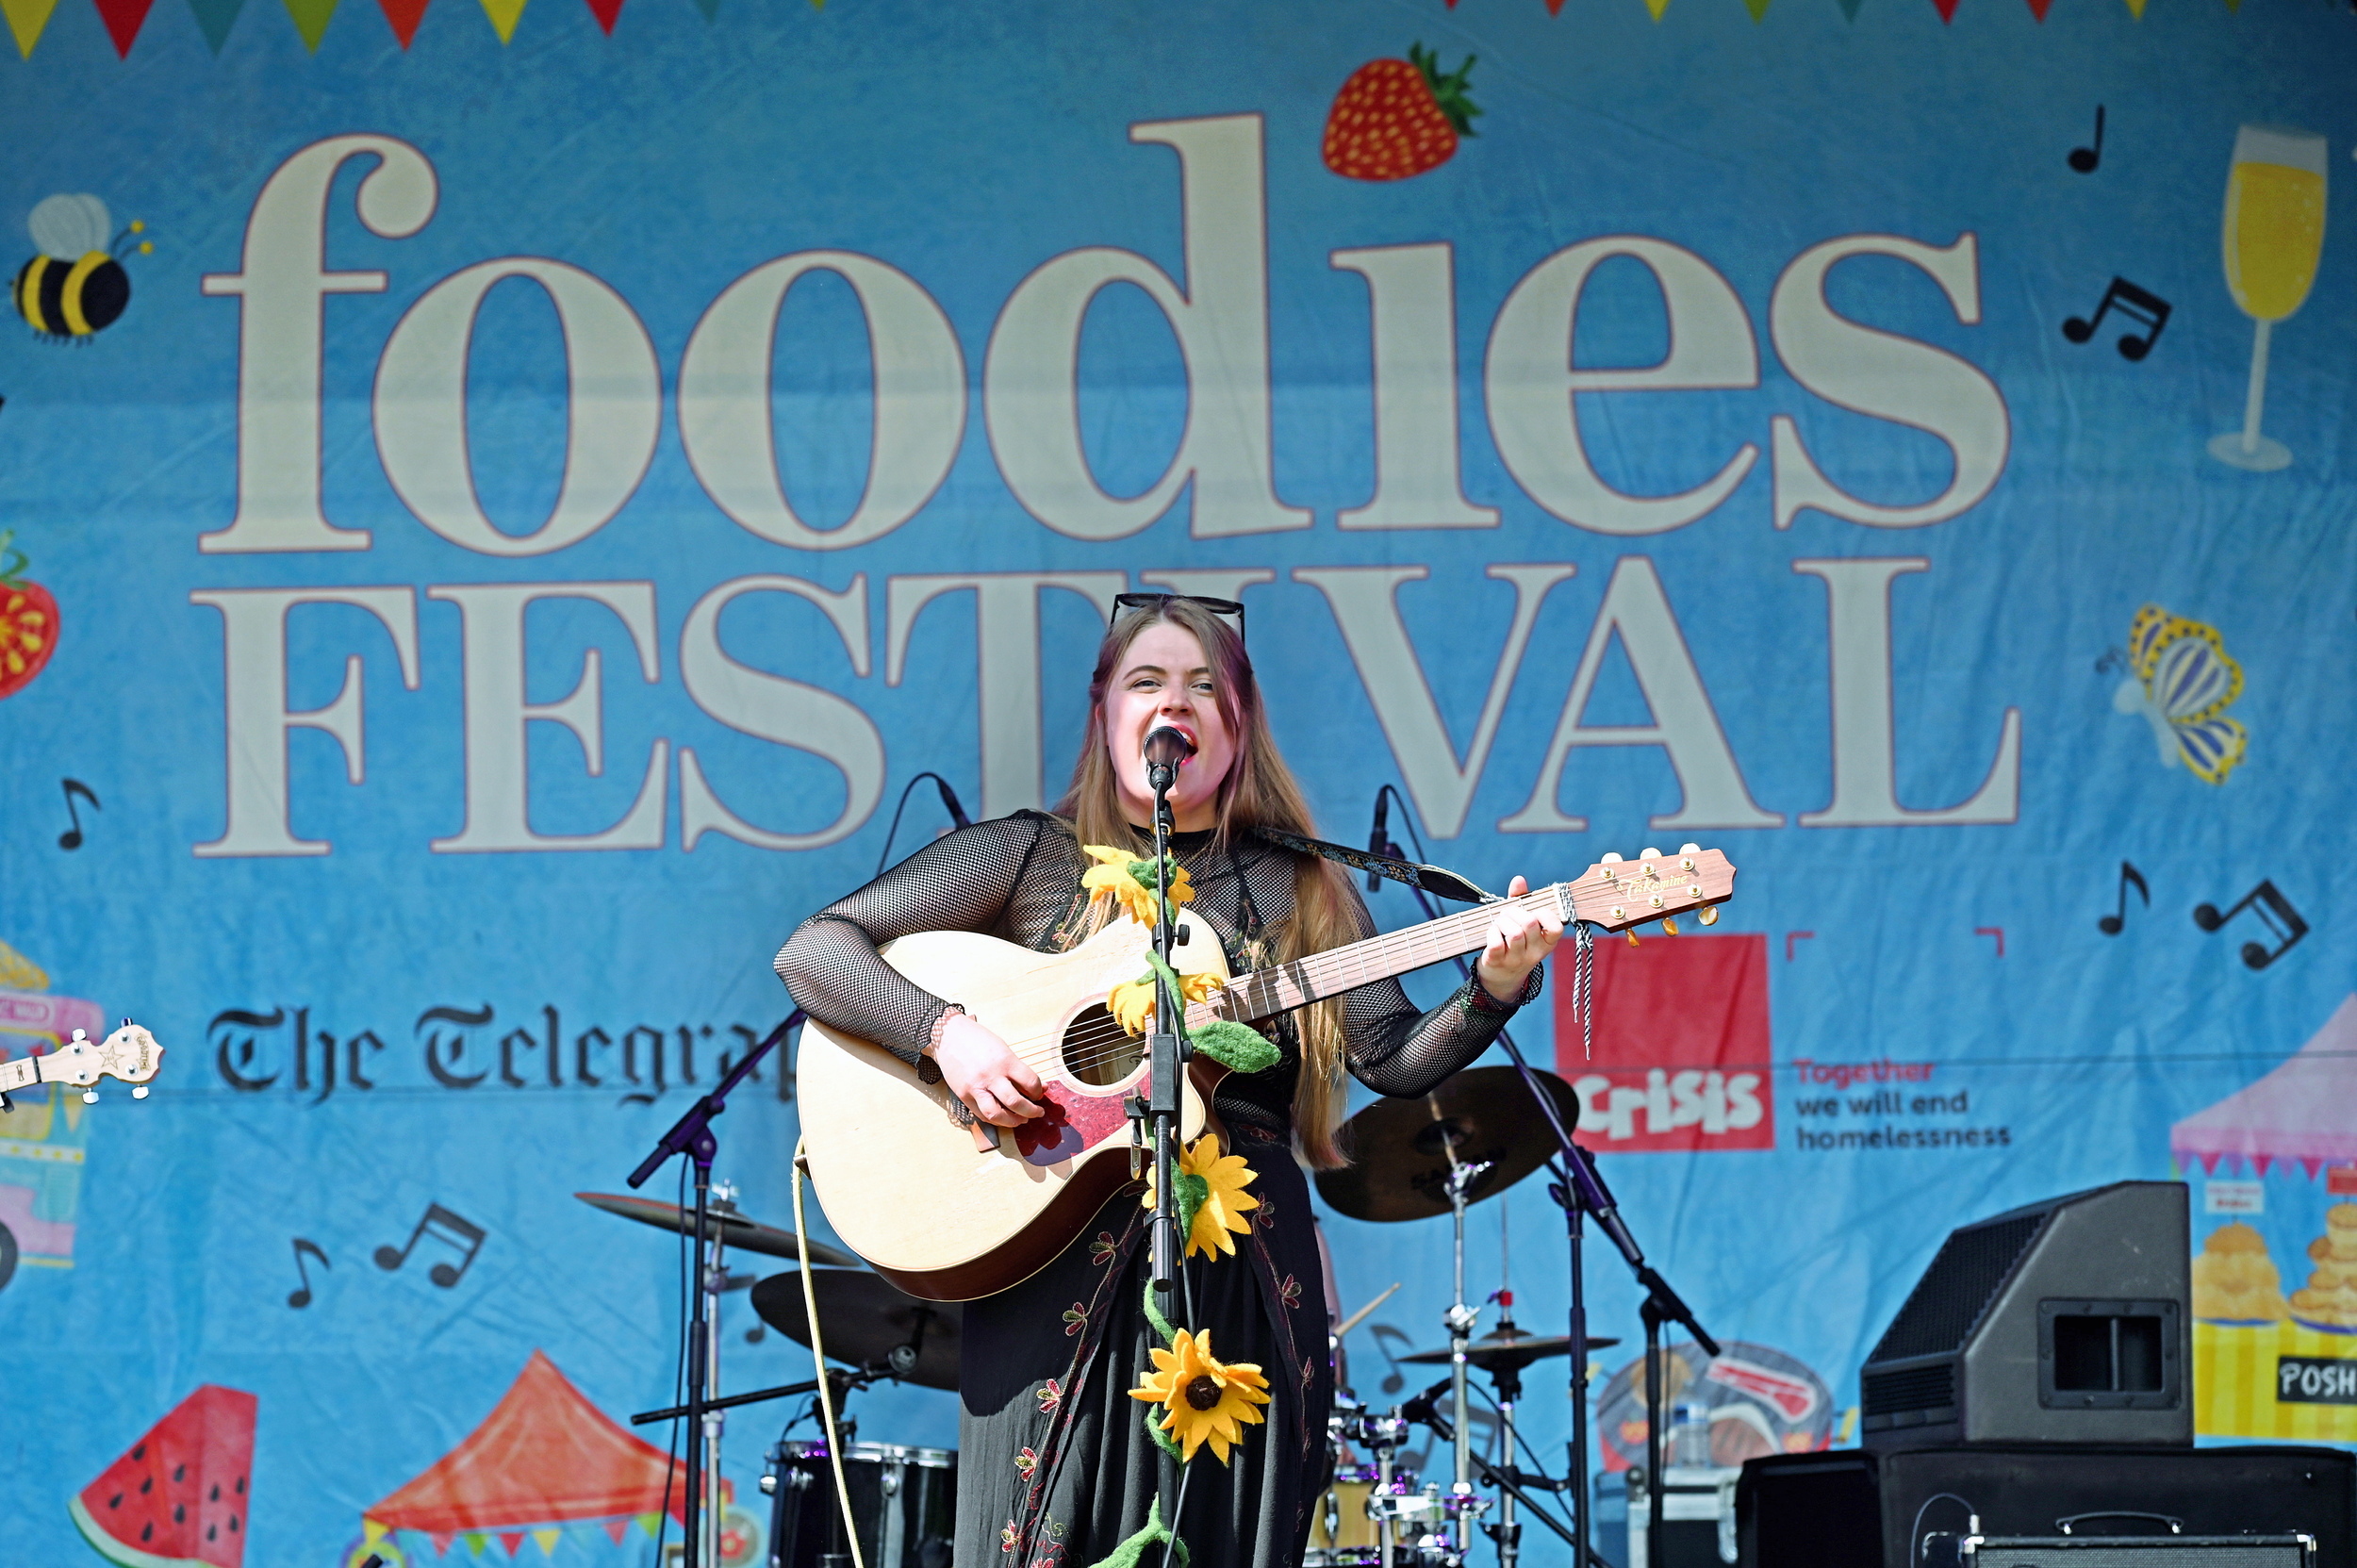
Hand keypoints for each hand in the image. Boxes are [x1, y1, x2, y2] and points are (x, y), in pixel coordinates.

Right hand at [931, 1012, 1046, 1127]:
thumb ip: (1019, 1070)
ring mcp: (975, 1087)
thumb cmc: (978, 1040)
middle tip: (1037, 1112)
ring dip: (1013, 1122)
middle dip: (1031, 1112)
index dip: (1038, 1091)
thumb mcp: (1003, 1049)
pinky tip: (1003, 1116)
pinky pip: (981, 1115)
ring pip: (996, 1115)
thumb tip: (1039, 1087)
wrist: (948, 1036)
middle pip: (1015, 1103)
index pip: (1030, 1082)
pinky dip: (995, 1119)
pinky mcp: (963, 1095)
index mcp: (1004, 1061)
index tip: (1038, 1093)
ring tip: (1021, 1119)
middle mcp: (990, 1076)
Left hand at [1475, 875, 1562, 1004]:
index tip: (1533, 914)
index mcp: (1547, 943)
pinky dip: (1491, 933)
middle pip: (1529, 923)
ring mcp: (1517, 959)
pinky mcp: (1498, 962)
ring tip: (1499, 924)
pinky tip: (1492, 934)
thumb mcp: (1522, 923)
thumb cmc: (1514, 943)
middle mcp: (1535, 953)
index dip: (1543, 915)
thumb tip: (1519, 880)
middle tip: (1507, 916)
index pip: (1556, 927)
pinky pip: (1496, 943)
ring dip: (1502, 922)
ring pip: (1514, 932)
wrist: (1501, 977)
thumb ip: (1521, 899)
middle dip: (1514, 912)